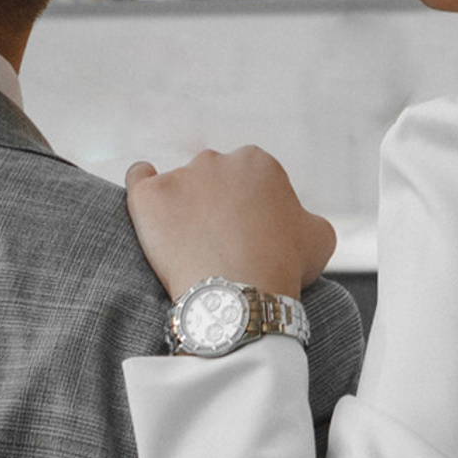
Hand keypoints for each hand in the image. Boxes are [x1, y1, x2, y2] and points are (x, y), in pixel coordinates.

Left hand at [125, 146, 336, 305]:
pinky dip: (142, 190)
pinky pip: (138, 180)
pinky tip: (151, 211)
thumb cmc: (282, 268)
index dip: (248, 211)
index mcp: (259, 163)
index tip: (247, 237)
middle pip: (212, 180)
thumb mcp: (319, 238)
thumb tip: (295, 219)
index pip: (249, 181)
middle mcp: (219, 160)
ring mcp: (181, 175)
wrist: (239, 297)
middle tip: (219, 244)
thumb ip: (305, 217)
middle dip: (215, 206)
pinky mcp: (149, 195)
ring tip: (188, 247)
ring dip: (182, 209)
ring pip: (179, 187)